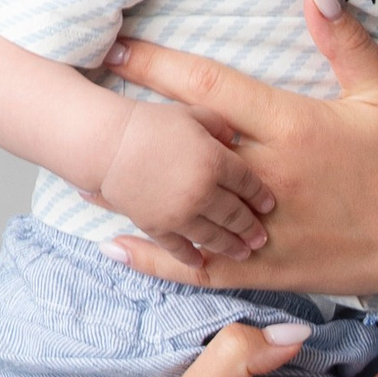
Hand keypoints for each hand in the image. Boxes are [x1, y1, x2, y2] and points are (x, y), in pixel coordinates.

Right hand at [95, 97, 275, 259]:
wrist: (108, 143)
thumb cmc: (151, 123)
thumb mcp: (193, 115)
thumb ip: (220, 127)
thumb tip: (234, 139)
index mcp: (216, 162)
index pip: (249, 184)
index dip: (261, 196)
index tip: (269, 206)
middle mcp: (203, 192)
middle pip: (235, 215)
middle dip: (251, 228)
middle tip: (261, 238)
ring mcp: (180, 213)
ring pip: (213, 236)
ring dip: (230, 246)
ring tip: (242, 252)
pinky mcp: (157, 226)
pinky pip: (179, 247)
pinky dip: (192, 257)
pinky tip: (201, 261)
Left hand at [104, 0, 377, 300]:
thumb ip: (345, 42)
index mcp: (295, 128)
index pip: (209, 88)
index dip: (155, 65)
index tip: (113, 46)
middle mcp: (270, 179)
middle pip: (183, 146)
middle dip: (130, 124)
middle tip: (79, 103)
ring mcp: (264, 228)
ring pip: (184, 208)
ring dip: (132, 190)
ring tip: (84, 169)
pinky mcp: (269, 267)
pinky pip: (201, 265)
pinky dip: (156, 259)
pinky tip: (117, 245)